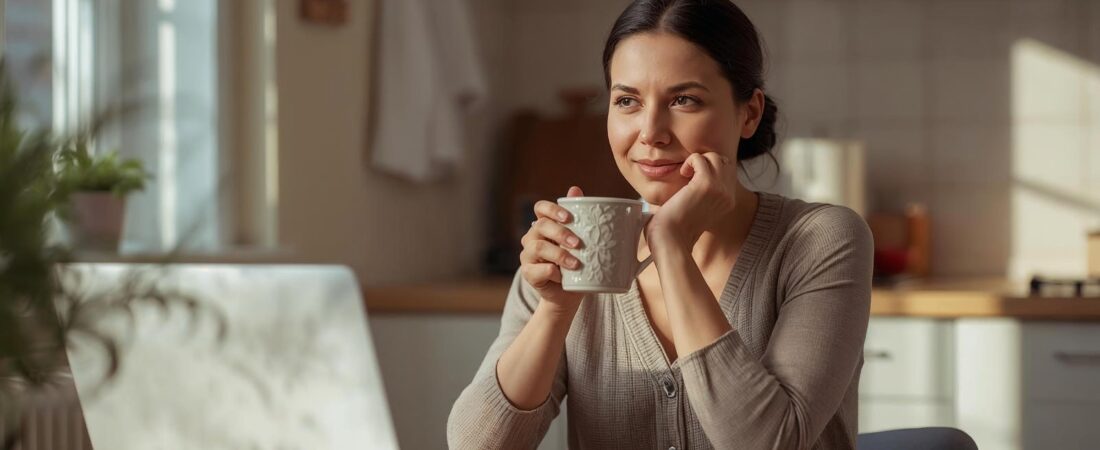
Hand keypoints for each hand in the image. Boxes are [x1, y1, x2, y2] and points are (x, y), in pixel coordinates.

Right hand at [519, 186, 586, 314]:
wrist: (569, 295)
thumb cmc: (577, 265)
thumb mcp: (583, 242)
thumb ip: (579, 218)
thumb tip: (576, 189)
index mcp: (545, 226)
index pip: (541, 208)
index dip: (552, 209)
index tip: (569, 217)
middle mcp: (532, 237)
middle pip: (540, 226)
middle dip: (560, 233)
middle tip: (578, 243)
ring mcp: (527, 255)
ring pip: (538, 247)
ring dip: (559, 254)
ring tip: (576, 264)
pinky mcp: (527, 273)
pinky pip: (536, 270)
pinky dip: (551, 272)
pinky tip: (562, 277)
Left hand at [648, 152, 737, 249]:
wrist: (671, 239)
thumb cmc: (676, 228)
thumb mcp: (697, 210)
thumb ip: (703, 195)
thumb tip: (693, 179)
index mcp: (728, 202)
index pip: (727, 172)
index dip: (709, 170)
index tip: (692, 180)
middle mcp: (728, 195)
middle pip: (723, 162)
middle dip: (705, 162)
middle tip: (688, 175)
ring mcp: (720, 189)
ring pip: (714, 157)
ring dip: (697, 160)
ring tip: (685, 174)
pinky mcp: (707, 184)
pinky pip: (700, 158)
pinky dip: (689, 162)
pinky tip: (682, 174)